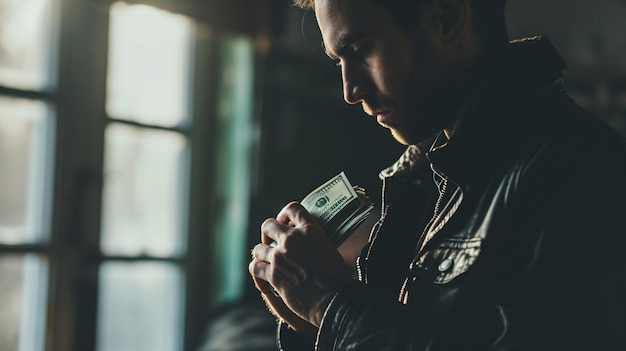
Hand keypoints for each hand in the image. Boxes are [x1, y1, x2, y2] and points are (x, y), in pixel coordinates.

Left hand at [249, 201, 352, 327]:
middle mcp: (293, 239)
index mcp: (310, 230)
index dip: (285, 214)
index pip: (292, 208)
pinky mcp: (273, 274)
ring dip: (262, 256)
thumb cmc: (336, 278)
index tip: (284, 222)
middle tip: (271, 243)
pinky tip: (264, 281)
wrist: (333, 301)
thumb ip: (314, 239)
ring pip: (258, 248)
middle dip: (268, 234)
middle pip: (268, 225)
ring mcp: (280, 256)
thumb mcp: (330, 249)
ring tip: (267, 263)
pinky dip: (257, 274)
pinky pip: (254, 267)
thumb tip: (304, 238)